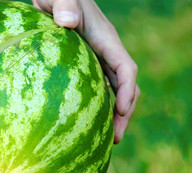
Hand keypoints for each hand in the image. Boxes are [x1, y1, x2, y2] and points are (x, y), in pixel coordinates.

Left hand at [33, 0, 139, 143]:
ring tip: (105, 139)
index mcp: (105, 39)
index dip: (127, 90)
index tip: (122, 111)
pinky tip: (86, 122)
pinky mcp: (84, 65)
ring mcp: (96, 60)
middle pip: (124, 86)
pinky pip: (96, 88)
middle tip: (115, 138)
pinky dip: (97, 106)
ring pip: (112, 90)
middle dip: (124, 112)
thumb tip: (68, 22)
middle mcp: (105, 52)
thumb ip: (65, 5)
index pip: (125, 68)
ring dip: (113, 114)